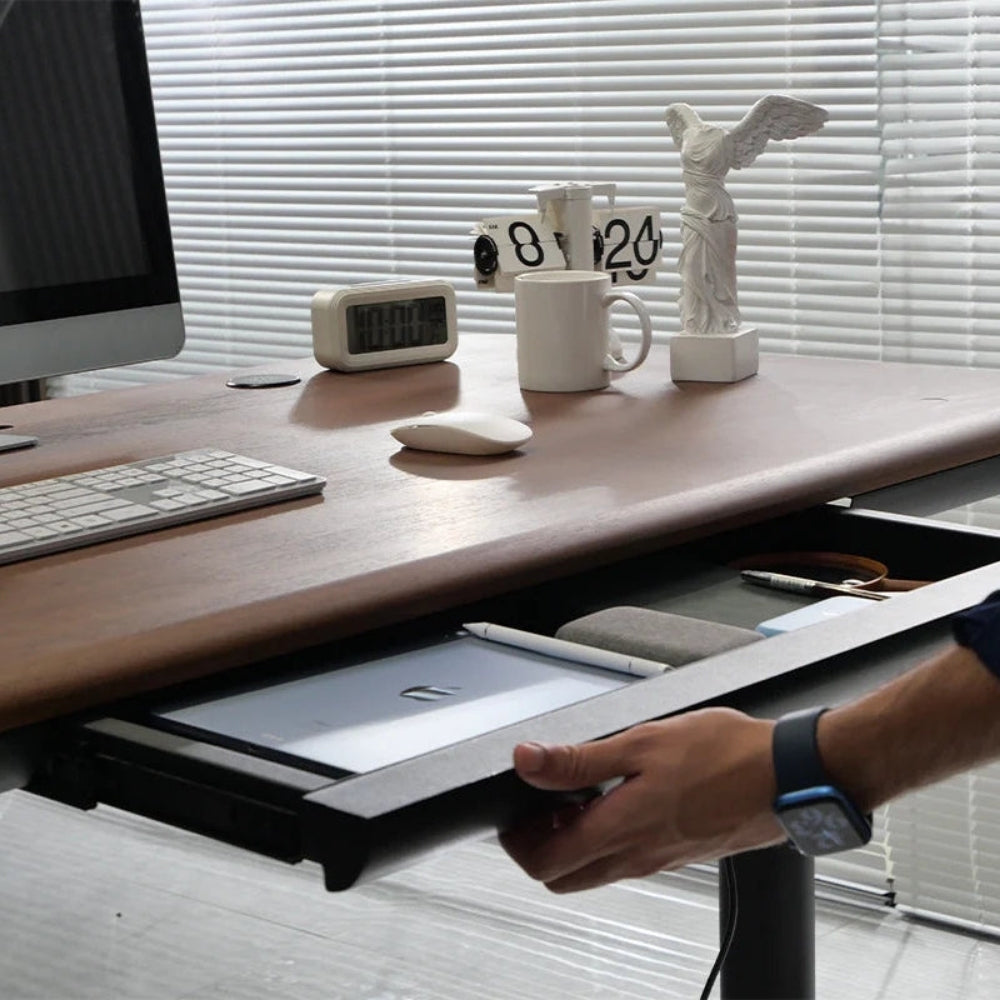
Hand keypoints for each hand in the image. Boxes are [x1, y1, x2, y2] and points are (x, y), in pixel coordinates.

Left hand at [500, 708, 784, 892]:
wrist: (787, 776)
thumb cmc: (724, 756)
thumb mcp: (640, 744)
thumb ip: (579, 759)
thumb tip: (528, 760)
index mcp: (621, 830)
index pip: (545, 863)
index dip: (516, 843)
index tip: (512, 813)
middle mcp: (637, 856)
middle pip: (564, 877)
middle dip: (539, 848)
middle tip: (537, 807)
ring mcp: (658, 859)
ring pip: (595, 871)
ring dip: (572, 843)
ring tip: (573, 798)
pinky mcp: (677, 853)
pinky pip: (625, 861)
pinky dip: (604, 839)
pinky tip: (613, 799)